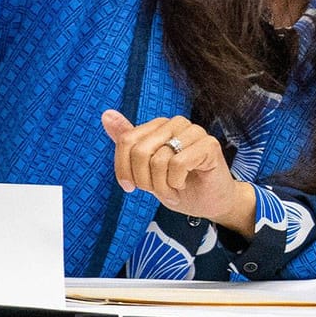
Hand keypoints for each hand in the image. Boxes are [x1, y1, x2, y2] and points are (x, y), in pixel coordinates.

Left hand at [100, 110, 256, 231]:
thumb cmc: (178, 184)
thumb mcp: (145, 167)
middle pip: (140, 151)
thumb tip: (106, 114)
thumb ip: (127, 140)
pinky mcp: (209, 144)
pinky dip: (176, 182)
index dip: (123, 169)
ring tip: (172, 190)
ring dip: (162, 186)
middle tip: (158, 190)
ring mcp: (194, 131)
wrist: (208, 202)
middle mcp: (176, 123)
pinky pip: (178, 163)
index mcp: (159, 125)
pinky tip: (184, 184)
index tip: (131, 187)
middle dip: (144, 180)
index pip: (126, 141)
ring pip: (159, 159)